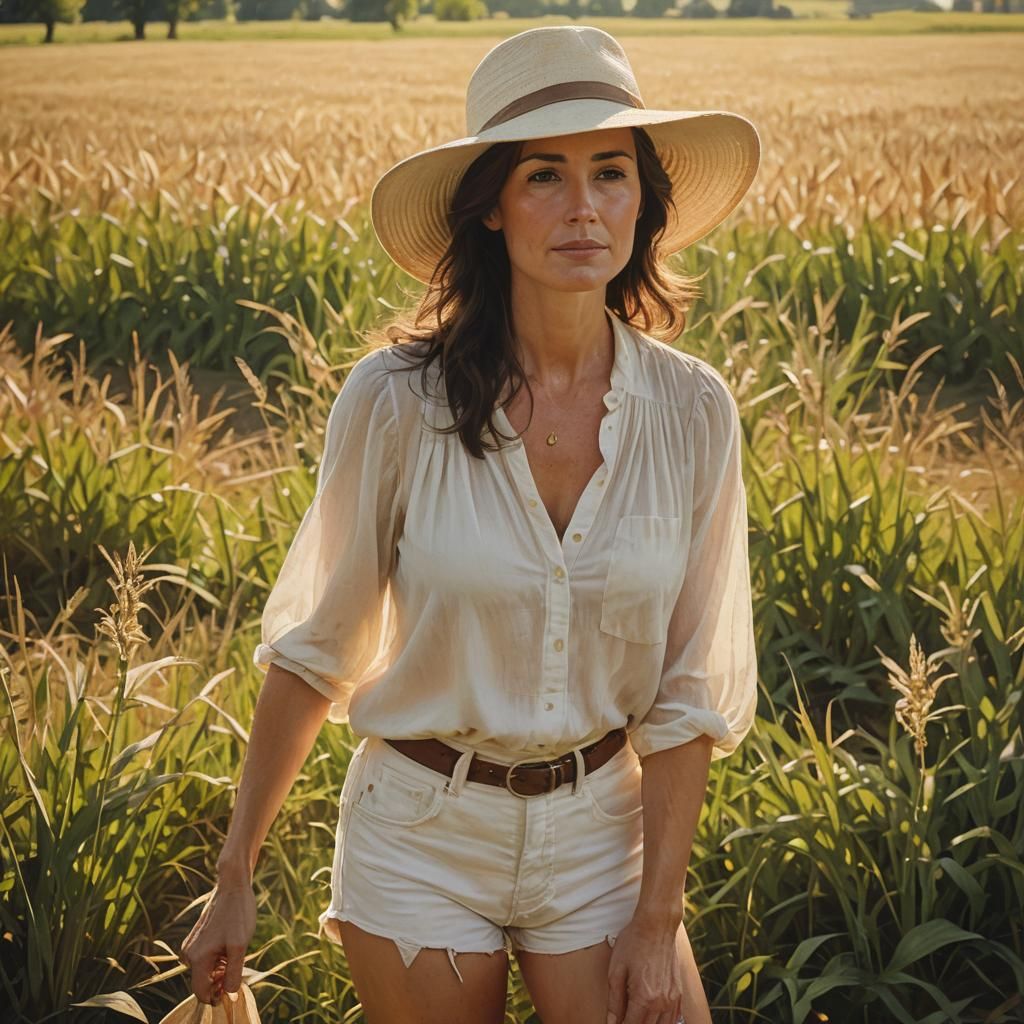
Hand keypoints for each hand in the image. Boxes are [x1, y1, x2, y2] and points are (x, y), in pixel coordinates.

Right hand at [179, 872, 256, 1005]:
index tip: (233, 983)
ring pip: (206, 970)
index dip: (217, 996)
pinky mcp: (196, 938)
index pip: (201, 993)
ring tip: (234, 949)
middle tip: (237, 962)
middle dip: (220, 979)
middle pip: (204, 982)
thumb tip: (227, 993)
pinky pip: (206, 958)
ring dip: (220, 967)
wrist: (233, 886)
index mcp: (197, 958)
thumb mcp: (240, 946)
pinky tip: (229, 943)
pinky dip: (218, 957)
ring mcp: (191, 945)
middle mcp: (189, 954)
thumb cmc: (238, 914)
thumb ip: (233, 973)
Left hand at [606, 915, 685, 1023]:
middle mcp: (661, 1002)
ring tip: (637, 1018)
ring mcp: (673, 998)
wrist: (656, 924)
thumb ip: (614, 1000)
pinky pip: (674, 1018)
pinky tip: (655, 1019)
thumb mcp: (616, 970)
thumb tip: (611, 1022)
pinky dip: (664, 1022)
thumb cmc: (633, 943)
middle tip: (623, 1020)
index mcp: (643, 997)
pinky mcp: (679, 992)